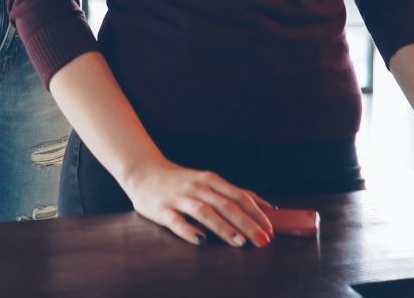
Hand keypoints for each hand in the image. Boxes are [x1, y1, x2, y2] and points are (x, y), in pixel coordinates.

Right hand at [120, 159, 274, 247]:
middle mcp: (198, 188)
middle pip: (226, 205)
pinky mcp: (162, 210)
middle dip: (246, 223)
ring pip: (204, 212)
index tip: (270, 229)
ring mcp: (179, 198)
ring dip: (223, 227)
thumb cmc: (181, 180)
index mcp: (211, 180)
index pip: (239, 196)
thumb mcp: (209, 181)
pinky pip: (177, 221)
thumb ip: (234, 193)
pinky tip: (200, 240)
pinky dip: (189, 230)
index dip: (256, 213)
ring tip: (238, 242)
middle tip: (261, 240)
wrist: (143, 171)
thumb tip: (264, 206)